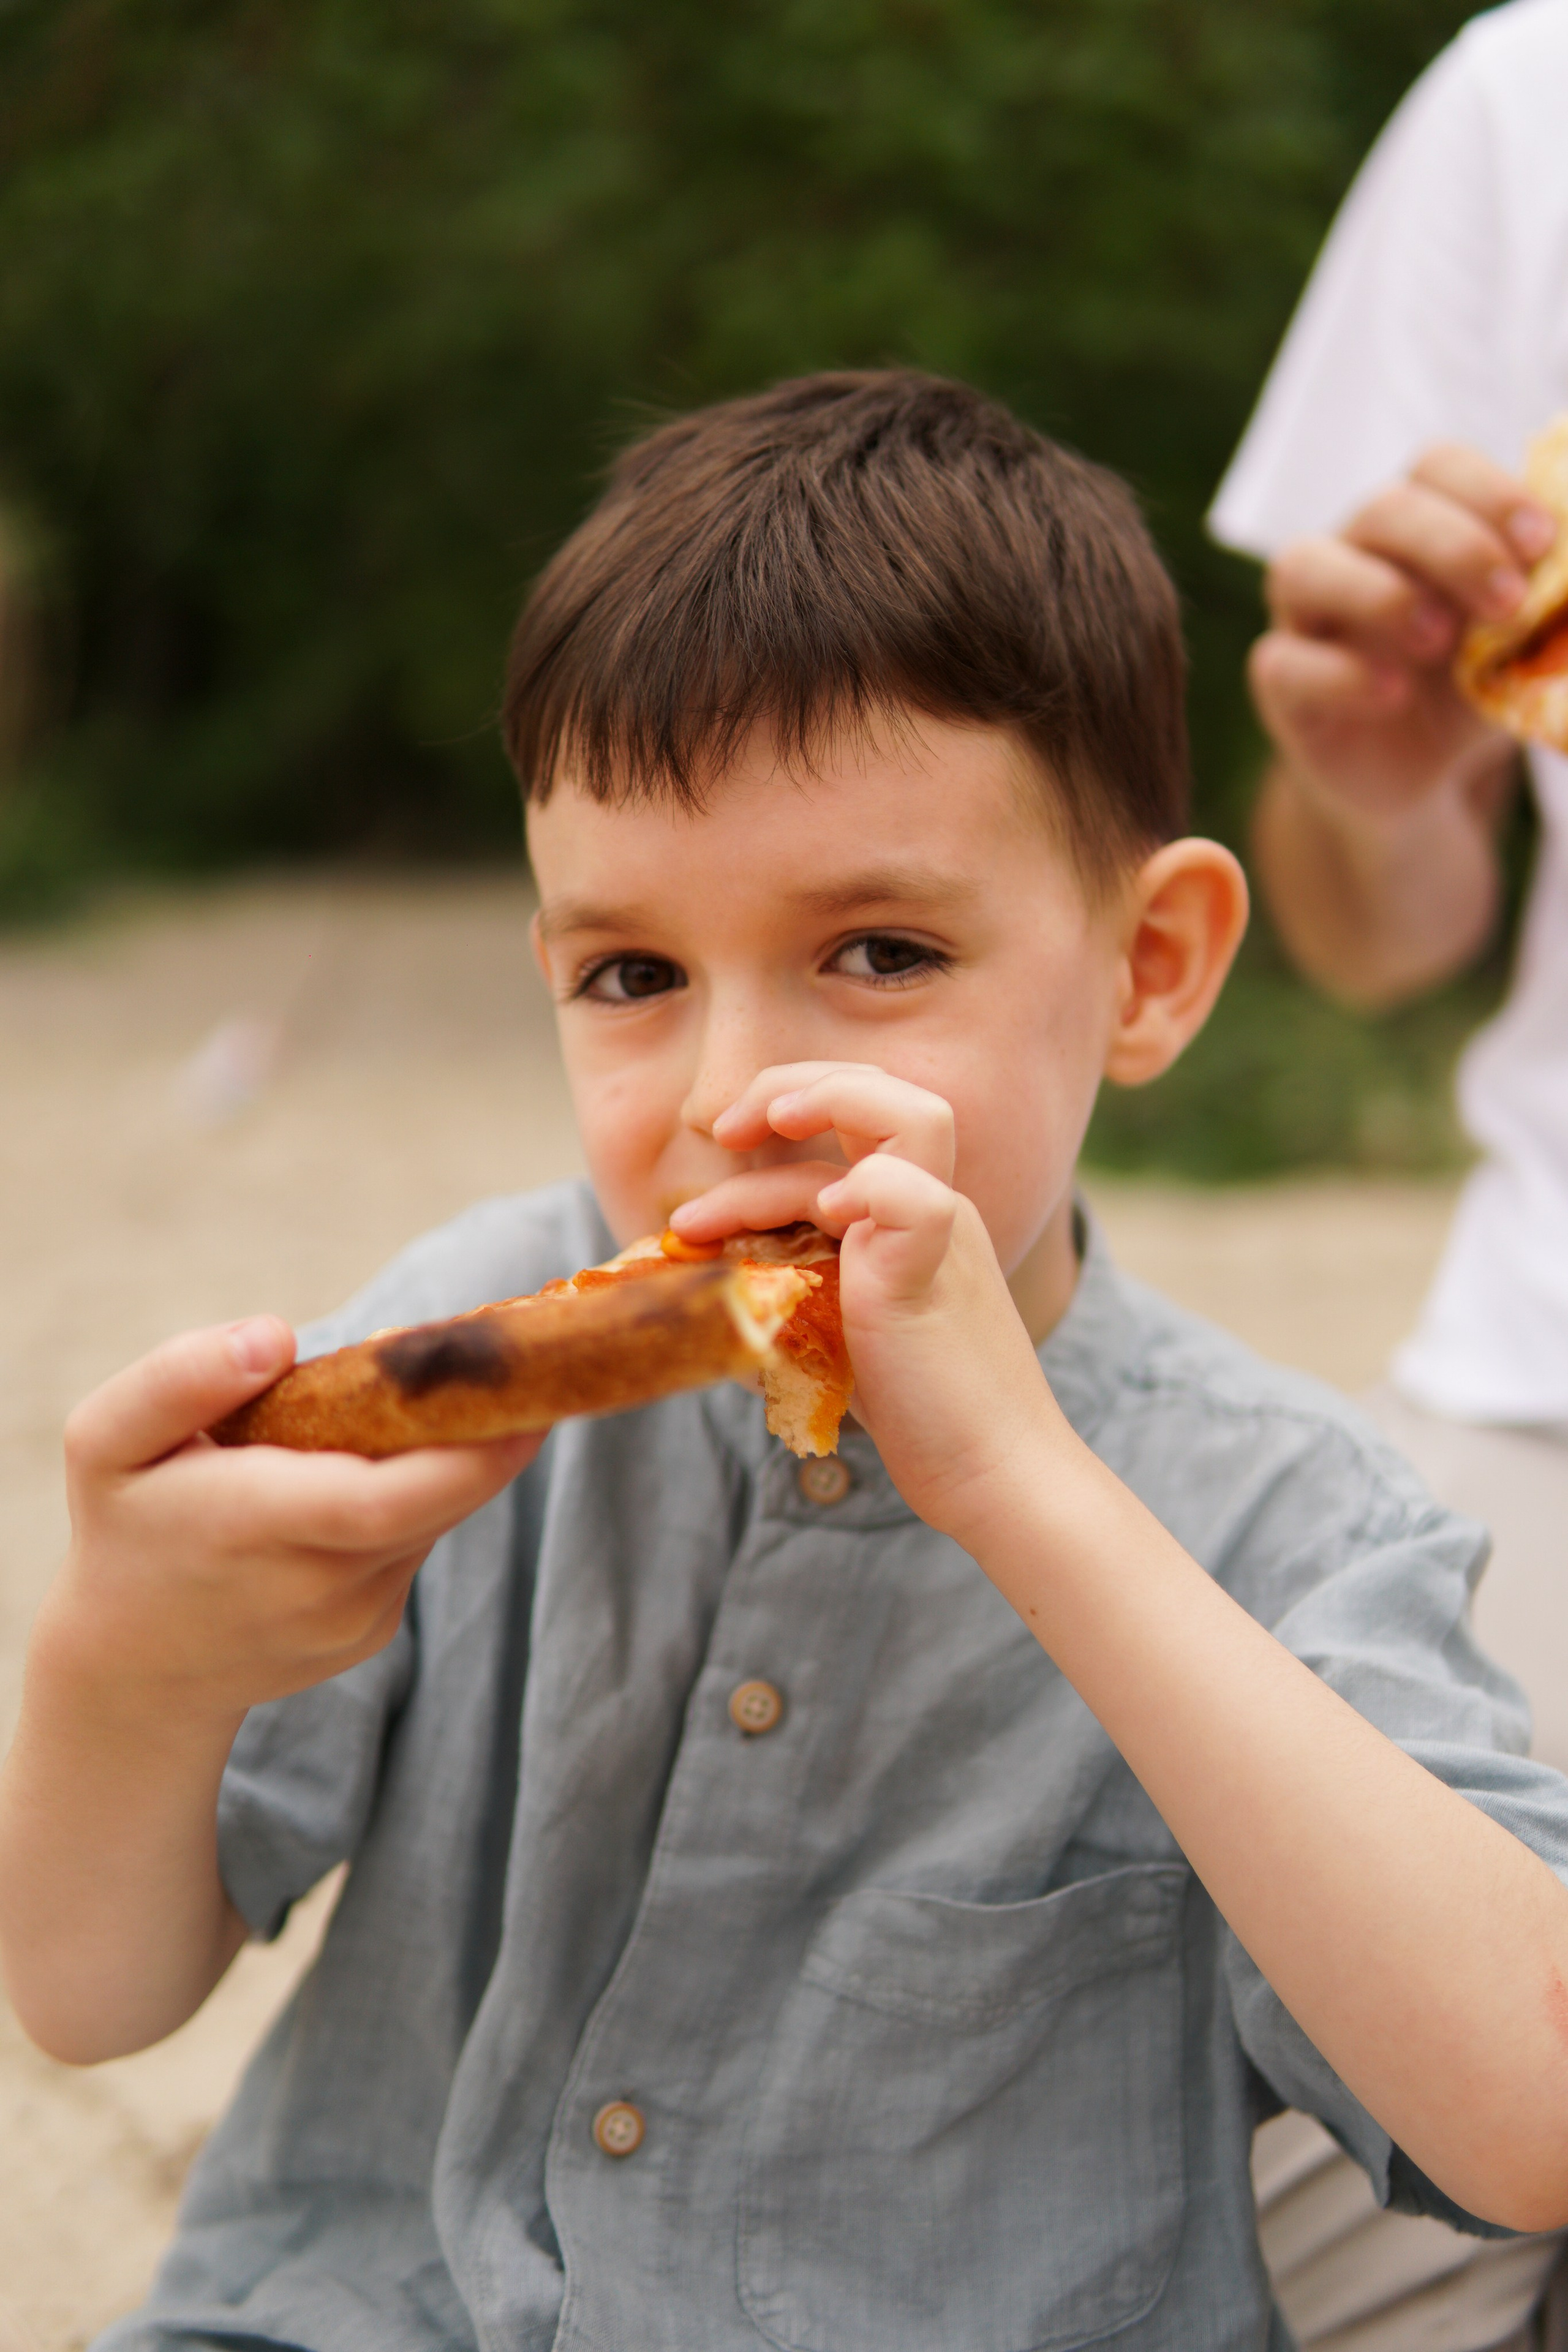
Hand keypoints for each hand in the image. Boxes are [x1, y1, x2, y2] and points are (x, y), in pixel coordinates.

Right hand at [46, 1316, 541, 1729]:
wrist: (135, 1675)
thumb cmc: (125, 1531)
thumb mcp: (106, 1443)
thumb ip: (177, 1380)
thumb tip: (276, 1336)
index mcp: (253, 1526)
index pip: (388, 1500)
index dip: (472, 1452)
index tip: (523, 1397)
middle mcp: (315, 1585)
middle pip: (436, 1501)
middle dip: (486, 1432)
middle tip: (510, 1365)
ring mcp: (352, 1619)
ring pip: (433, 1517)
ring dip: (444, 1459)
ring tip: (426, 1401)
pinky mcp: (374, 1632)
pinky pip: (414, 1544)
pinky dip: (414, 1498)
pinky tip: (368, 1470)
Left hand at [668, 1062, 1060, 1538]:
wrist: (996, 1475)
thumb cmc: (924, 1415)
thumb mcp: (848, 1328)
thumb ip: (806, 1284)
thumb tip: (720, 1275)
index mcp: (919, 1216)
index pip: (868, 1113)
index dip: (795, 1101)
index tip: (728, 1138)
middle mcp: (937, 1209)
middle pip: (886, 1090)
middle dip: (793, 1082)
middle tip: (726, 1125)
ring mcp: (941, 1237)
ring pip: (908, 1116)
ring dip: (818, 1104)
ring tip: (743, 1134)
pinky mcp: (930, 1277)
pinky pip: (909, 1196)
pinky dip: (861, 1188)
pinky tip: (820, 1217)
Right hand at [1252, 442, 1552, 822]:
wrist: (1421, 776)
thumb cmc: (1471, 691)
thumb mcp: (1525, 647)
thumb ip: (1549, 609)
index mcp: (1420, 528)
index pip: (1437, 467)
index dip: (1488, 492)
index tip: (1543, 542)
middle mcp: (1355, 553)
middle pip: (1383, 508)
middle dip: (1453, 548)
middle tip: (1507, 602)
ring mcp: (1305, 615)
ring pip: (1305, 565)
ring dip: (1379, 594)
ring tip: (1438, 641)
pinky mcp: (1279, 681)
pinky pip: (1284, 661)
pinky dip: (1340, 674)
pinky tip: (1391, 694)